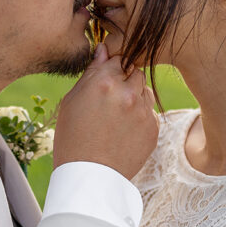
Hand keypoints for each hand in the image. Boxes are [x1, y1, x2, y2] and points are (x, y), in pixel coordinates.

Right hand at [53, 44, 158, 179]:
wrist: (89, 176)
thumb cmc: (73, 137)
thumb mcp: (72, 101)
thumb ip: (91, 72)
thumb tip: (103, 49)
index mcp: (104, 82)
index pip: (117, 58)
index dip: (110, 69)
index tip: (104, 82)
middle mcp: (128, 93)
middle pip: (135, 71)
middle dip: (125, 80)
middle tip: (109, 100)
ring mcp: (143, 111)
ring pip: (145, 90)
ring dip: (135, 97)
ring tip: (116, 117)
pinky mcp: (153, 128)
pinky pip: (150, 111)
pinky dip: (140, 117)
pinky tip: (124, 131)